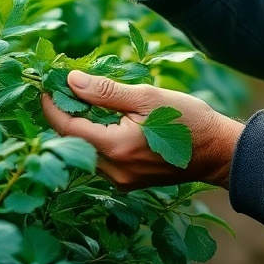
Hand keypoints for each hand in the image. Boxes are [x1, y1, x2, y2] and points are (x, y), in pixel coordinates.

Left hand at [40, 70, 243, 191]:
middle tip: (63, 87)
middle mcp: (114, 170)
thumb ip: (105, 91)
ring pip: (86, 151)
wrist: (218, 151)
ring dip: (80, 127)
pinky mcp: (129, 182)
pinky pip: (101, 159)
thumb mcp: (146, 97)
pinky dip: (96, 138)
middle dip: (65, 114)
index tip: (45, 86)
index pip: (67, 128)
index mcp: (116, 148)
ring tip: (84, 99)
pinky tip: (104, 119)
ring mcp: (121, 180)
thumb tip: (71, 80)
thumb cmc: (187, 120)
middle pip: (73, 142)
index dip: (52, 106)